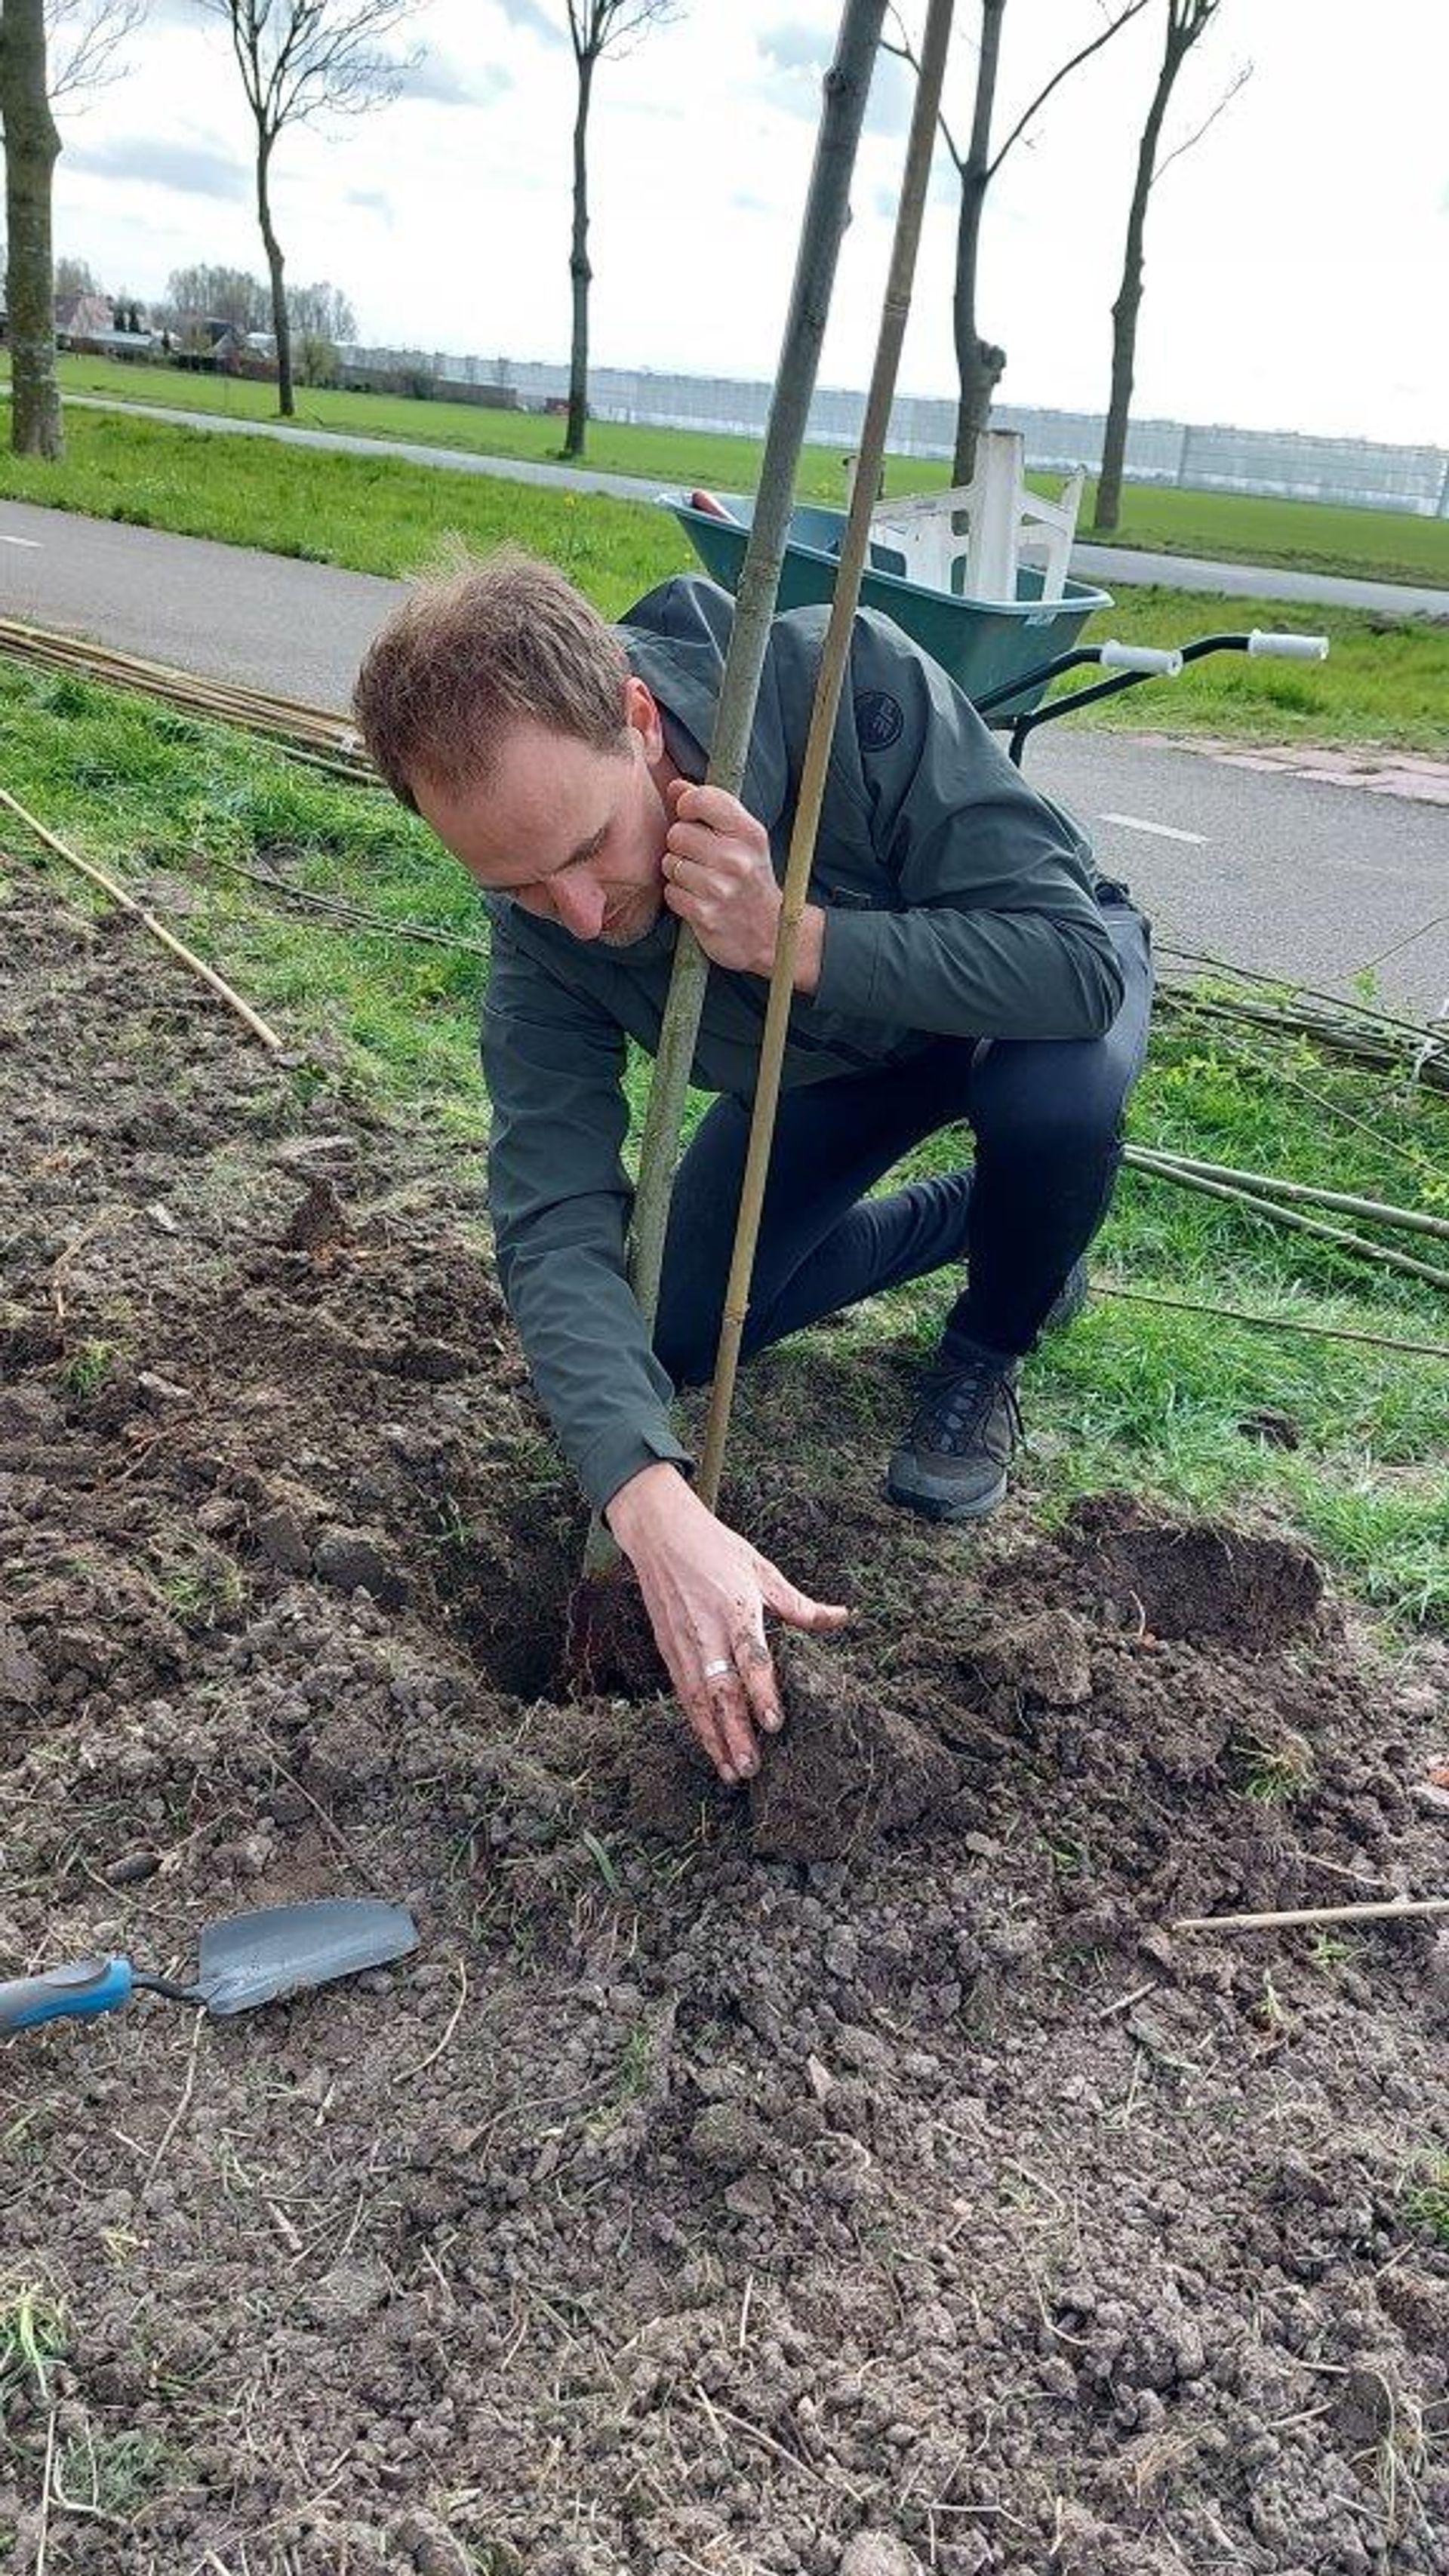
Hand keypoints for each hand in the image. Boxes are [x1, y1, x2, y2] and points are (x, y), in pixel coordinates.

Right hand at [605, 1462, 848, 1783]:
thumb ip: (799, 1604)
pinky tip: (710, 1746)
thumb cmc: (716, 1548)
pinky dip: (696, 1723)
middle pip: (721, 1690)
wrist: (660, 1534)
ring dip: (714, 1738)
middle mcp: (706, 1630)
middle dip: (735, 1732)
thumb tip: (841, 1617)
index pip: (750, 1657)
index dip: (762, 1692)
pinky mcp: (667, 1648)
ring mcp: (682, 1643)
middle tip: (752, 1767)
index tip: (773, 1723)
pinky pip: (683, 1693)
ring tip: (731, 1771)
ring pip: (698, 1700)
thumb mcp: (762, 1569)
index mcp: (735, 1608)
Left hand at [663, 782, 822, 990]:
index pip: (702, 799)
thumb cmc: (751, 879)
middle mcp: (736, 858)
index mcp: (749, 833)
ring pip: (670, 863)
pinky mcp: (705, 914)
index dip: (687, 806)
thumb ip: (710, 807)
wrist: (771, 932)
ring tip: (699, 880)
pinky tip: (697, 899)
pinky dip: (679, 896)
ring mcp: (720, 888)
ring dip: (678, 873)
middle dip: (681, 845)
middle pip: (677, 833)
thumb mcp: (743, 839)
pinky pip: (671, 892)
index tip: (692, 818)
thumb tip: (675, 785)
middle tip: (699, 858)